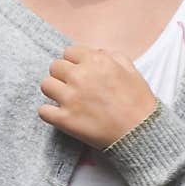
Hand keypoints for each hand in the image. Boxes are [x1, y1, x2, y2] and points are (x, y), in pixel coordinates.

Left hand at [39, 44, 157, 149]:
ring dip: (54, 91)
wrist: (141, 134)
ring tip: (66, 99)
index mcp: (96, 62)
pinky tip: (61, 115)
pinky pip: (43, 110)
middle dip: (63, 75)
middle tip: (73, 87)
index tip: (80, 72)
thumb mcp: (132, 71)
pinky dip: (50, 113)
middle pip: (55, 67)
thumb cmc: (138, 103)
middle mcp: (81, 77)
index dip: (75, 62)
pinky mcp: (65, 119)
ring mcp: (70, 98)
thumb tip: (96, 53)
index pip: (69, 52)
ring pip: (46, 85)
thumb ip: (112, 56)